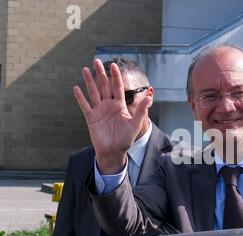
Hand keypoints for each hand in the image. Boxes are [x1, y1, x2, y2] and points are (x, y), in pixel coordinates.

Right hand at [73, 59, 149, 173]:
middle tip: (96, 60)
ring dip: (89, 81)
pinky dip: (80, 97)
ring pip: (93, 92)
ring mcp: (99, 110)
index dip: (115, 76)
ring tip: (84, 69)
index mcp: (119, 105)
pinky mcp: (91, 117)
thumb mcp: (135, 125)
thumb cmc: (126, 139)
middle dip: (100, 73)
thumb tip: (150, 97)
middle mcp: (109, 105)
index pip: (117, 87)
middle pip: (103, 86)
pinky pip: (85, 105)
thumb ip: (142, 111)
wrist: (114, 151)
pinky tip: (76, 88)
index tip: (113, 65)